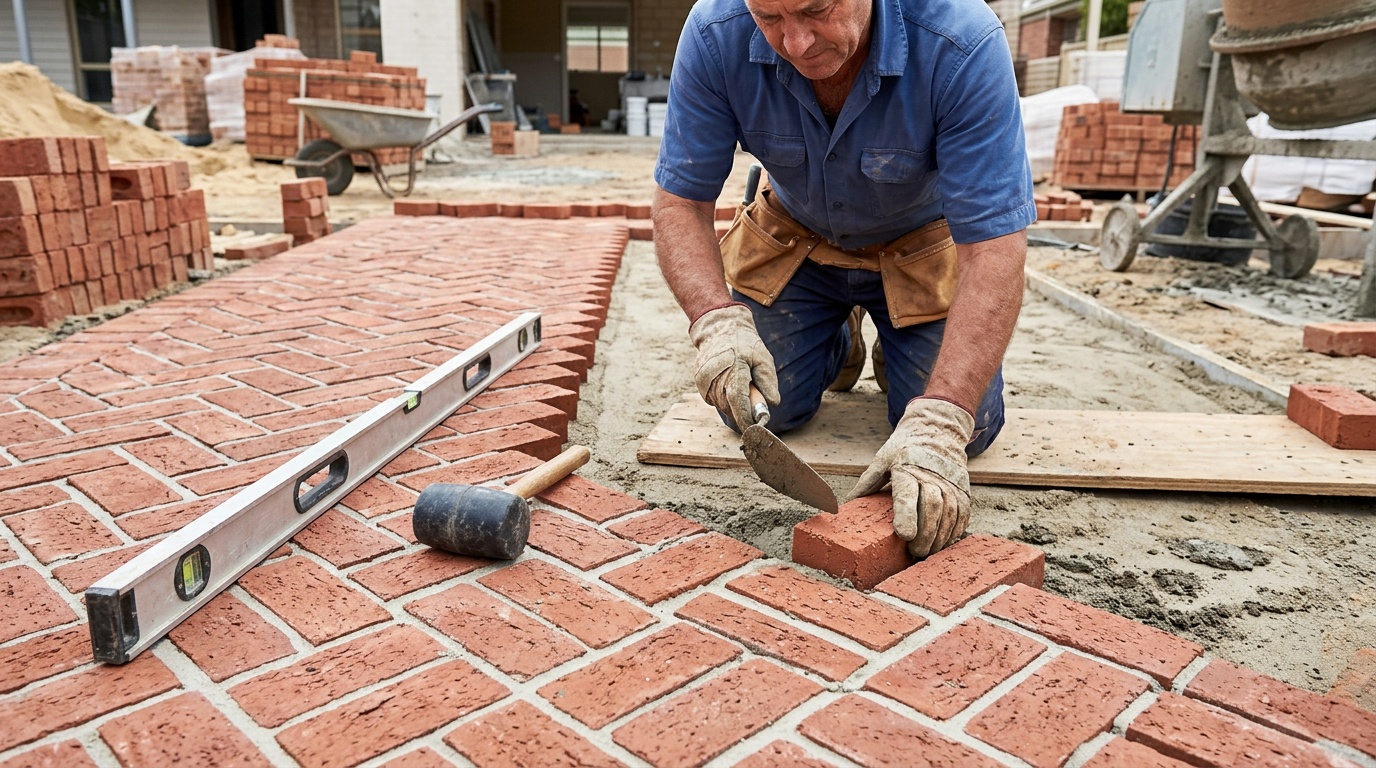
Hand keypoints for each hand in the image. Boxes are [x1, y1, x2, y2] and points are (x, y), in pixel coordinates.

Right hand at [688, 304, 779, 428]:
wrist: (719, 328)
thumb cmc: (745, 343)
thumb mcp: (763, 357)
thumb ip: (768, 380)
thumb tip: (772, 403)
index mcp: (734, 369)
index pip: (737, 401)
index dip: (745, 418)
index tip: (754, 429)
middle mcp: (715, 375)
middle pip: (729, 406)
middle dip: (742, 411)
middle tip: (753, 401)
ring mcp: (703, 379)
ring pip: (720, 404)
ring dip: (732, 404)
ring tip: (740, 385)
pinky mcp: (698, 380)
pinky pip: (712, 399)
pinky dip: (722, 398)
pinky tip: (727, 384)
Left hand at [849, 397, 973, 557]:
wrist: (936, 430)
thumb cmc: (904, 449)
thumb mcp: (882, 460)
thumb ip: (867, 482)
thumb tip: (846, 504)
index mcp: (906, 467)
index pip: (907, 493)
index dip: (906, 515)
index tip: (904, 535)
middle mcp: (931, 474)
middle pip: (932, 506)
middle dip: (925, 533)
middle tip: (915, 552)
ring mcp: (950, 482)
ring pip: (949, 512)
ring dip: (939, 536)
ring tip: (927, 552)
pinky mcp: (963, 489)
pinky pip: (962, 514)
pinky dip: (953, 531)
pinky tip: (943, 543)